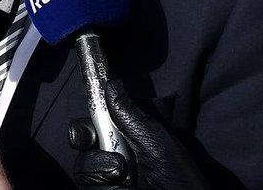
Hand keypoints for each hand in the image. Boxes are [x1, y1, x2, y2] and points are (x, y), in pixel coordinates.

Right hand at [67, 81, 209, 189]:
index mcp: (132, 140)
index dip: (88, 124)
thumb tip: (112, 83)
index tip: (85, 132)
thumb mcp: (157, 145)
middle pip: (83, 145)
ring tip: (129, 183)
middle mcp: (118, 158)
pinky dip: (106, 189)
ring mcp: (110, 181)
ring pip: (83, 170)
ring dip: (105, 174)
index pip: (99, 124)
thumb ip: (131, 116)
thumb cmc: (178, 181)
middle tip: (112, 161)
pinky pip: (88, 188)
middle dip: (91, 151)